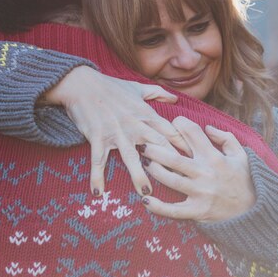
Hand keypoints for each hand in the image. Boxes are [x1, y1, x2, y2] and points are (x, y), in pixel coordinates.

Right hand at [43, 66, 189, 196]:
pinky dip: (97, 176)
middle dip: (170, 165)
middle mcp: (135, 125)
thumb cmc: (110, 86)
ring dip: (138, 175)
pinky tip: (98, 193)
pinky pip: (98, 160)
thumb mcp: (138, 87)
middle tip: (181, 183)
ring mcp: (117, 132)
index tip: (196, 161)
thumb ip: (158, 94)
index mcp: (146, 114)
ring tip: (146, 193)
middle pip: (157, 147)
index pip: (170, 132)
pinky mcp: (98, 137)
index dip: (184, 147)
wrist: (81, 83)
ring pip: (131, 157)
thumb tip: (176, 98)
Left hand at [140, 116, 255, 222]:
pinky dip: (158, 207)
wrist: (254, 211)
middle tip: (143, 144)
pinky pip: (173, 210)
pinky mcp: (197, 211)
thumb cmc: (246, 180)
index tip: (173, 123)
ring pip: (170, 180)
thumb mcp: (242, 154)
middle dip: (155, 149)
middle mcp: (205, 173)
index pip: (193, 133)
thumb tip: (207, 127)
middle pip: (174, 158)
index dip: (180, 124)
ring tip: (145, 164)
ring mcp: (200, 193)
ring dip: (155, 171)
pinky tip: (146, 200)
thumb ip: (226, 138)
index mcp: (214, 157)